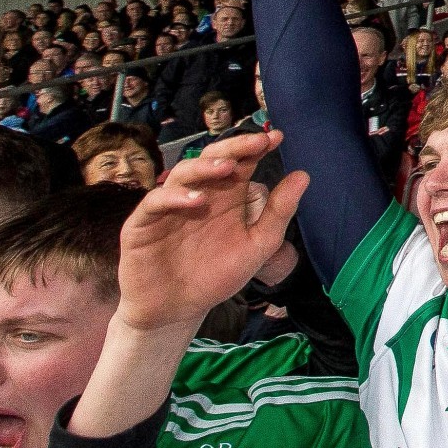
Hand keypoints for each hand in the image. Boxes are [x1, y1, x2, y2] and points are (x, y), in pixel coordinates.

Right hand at [114, 131, 304, 331]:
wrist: (177, 309)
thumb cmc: (216, 275)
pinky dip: (174, 197)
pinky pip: (155, 201)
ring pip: (183, 173)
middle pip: (212, 159)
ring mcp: (169, 206)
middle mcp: (198, 195)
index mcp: (226, 197)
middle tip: (256, 143)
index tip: (276, 138)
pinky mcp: (143, 223)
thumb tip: (303, 175)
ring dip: (205, 167)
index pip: (241, 163)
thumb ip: (278, 213)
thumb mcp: (256, 245)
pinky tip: (196, 200)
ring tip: (228, 168)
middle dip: (234, 148)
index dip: (255, 148)